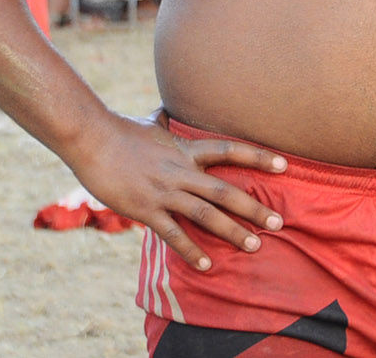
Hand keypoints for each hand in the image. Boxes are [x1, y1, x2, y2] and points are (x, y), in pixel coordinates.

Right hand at [69, 110, 285, 270]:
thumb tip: (166, 111)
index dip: (257, 157)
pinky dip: (190, 250)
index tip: (284, 165)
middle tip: (278, 223)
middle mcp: (180, 171)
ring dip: (232, 231)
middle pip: (224, 191)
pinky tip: (206, 264)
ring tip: (254, 246)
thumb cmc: (119, 129)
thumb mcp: (149, 122)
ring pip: (205, 214)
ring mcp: (164, 191)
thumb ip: (164, 122)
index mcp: (184, 149)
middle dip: (253, 208)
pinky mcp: (145, 209)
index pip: (228, 150)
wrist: (91, 138)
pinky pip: (172, 233)